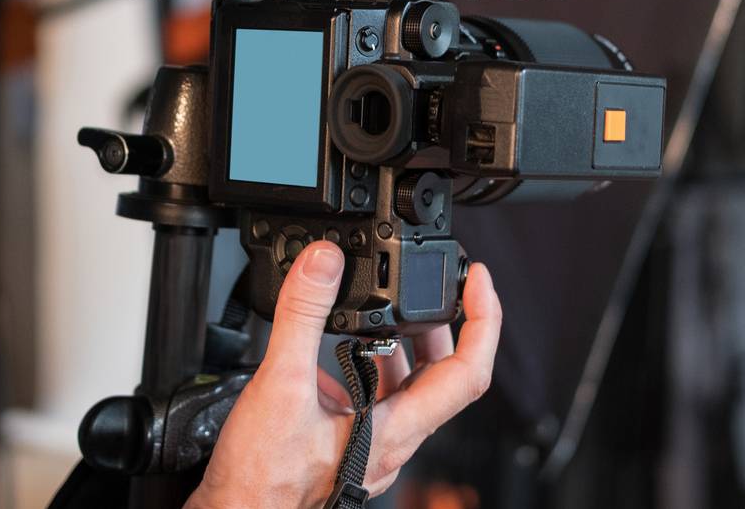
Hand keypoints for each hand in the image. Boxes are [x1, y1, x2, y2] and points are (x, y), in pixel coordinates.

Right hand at [187, 242, 501, 508]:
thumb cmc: (261, 481)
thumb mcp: (280, 384)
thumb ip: (302, 317)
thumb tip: (324, 262)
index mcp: (395, 430)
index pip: (468, 372)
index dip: (483, 320)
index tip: (477, 279)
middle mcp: (392, 441)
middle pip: (441, 374)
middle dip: (438, 321)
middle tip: (429, 283)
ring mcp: (371, 445)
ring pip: (405, 386)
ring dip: (400, 343)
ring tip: (381, 306)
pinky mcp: (347, 446)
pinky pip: (372, 399)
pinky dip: (363, 365)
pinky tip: (333, 350)